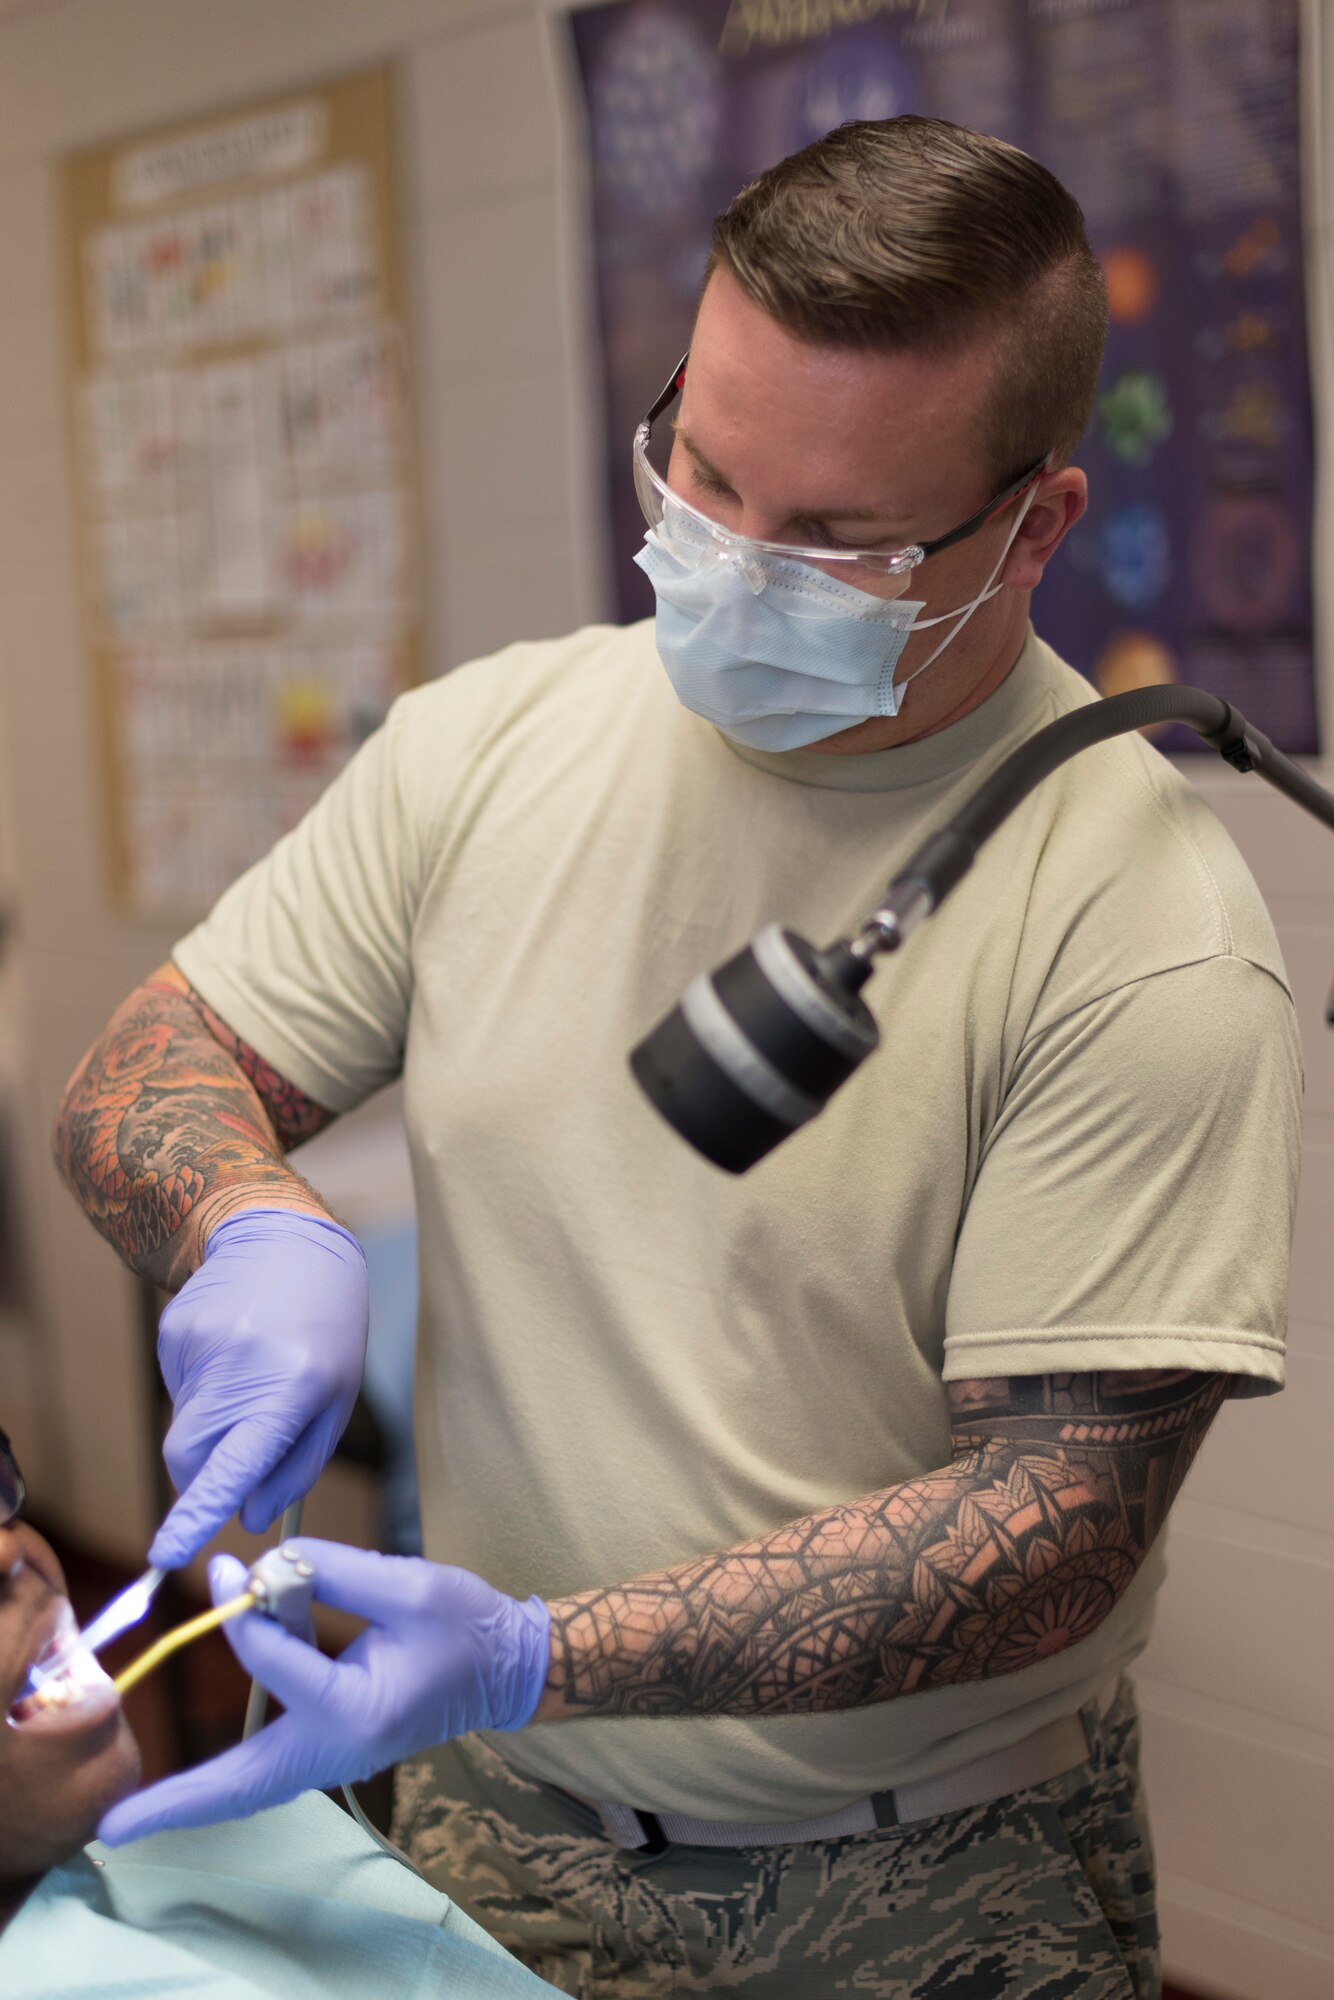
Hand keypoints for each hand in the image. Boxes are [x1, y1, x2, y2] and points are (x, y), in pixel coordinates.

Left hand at [97, 1539, 551, 1843]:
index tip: (226, 1568)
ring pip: (255, 1785)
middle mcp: (344, 1748)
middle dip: (180, 1802)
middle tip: (114, 1826)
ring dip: (197, 1798)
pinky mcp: (335, 1751)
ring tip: (135, 1818)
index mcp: (362, 1706)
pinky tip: (189, 1791)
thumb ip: (331, 1571)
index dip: (248, 1609)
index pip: (280, 1658)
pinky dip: (229, 1781)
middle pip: (248, 1783)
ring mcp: (339, 1759)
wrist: (506, 1666)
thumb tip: (260, 1570)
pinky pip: (270, 1771)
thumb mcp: (406, 1582)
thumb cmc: (466, 1622)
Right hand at [149, 1211, 368, 1568]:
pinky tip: (233, 1354)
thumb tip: (250, 1516)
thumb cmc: (327, 1329)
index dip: (198, 1515)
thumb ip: (296, 1466)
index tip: (166, 1555)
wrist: (289, 1240)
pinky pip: (178, 1390)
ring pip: (183, 1425)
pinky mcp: (173, 1332)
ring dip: (211, 1425)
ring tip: (252, 1377)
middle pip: (187, 1458)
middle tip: (242, 1452)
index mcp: (289, 1388)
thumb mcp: (336, 1400)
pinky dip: (202, 1391)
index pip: (232, 1466)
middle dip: (204, 1477)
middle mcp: (237, 1366)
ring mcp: (198, 1345)